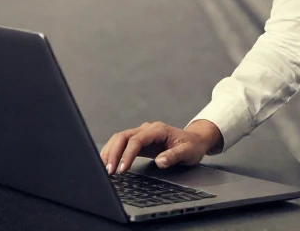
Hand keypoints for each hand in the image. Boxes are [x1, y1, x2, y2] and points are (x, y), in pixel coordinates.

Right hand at [100, 120, 221, 173]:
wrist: (195, 140)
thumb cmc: (192, 146)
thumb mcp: (188, 152)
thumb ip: (174, 156)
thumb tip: (160, 162)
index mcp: (158, 130)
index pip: (136, 140)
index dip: (127, 154)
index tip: (121, 169)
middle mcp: (147, 129)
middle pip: (123, 136)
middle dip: (113, 153)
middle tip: (108, 171)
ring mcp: (142, 134)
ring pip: (119, 138)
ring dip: (110, 152)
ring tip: (104, 168)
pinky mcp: (139, 141)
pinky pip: (122, 144)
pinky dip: (113, 152)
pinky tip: (108, 162)